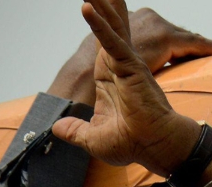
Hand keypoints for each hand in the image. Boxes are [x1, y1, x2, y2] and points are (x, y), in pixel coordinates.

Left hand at [51, 0, 206, 176]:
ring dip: (102, 4)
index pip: (103, 41)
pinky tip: (87, 7)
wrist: (155, 147)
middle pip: (111, 25)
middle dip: (105, 3)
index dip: (100, 21)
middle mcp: (120, 65)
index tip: (94, 2)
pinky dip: (99, 25)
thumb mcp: (95, 138)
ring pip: (112, 26)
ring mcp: (127, 63)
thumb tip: (56, 129)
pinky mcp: (129, 67)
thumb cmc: (136, 143)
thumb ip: (75, 131)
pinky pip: (111, 41)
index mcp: (112, 77)